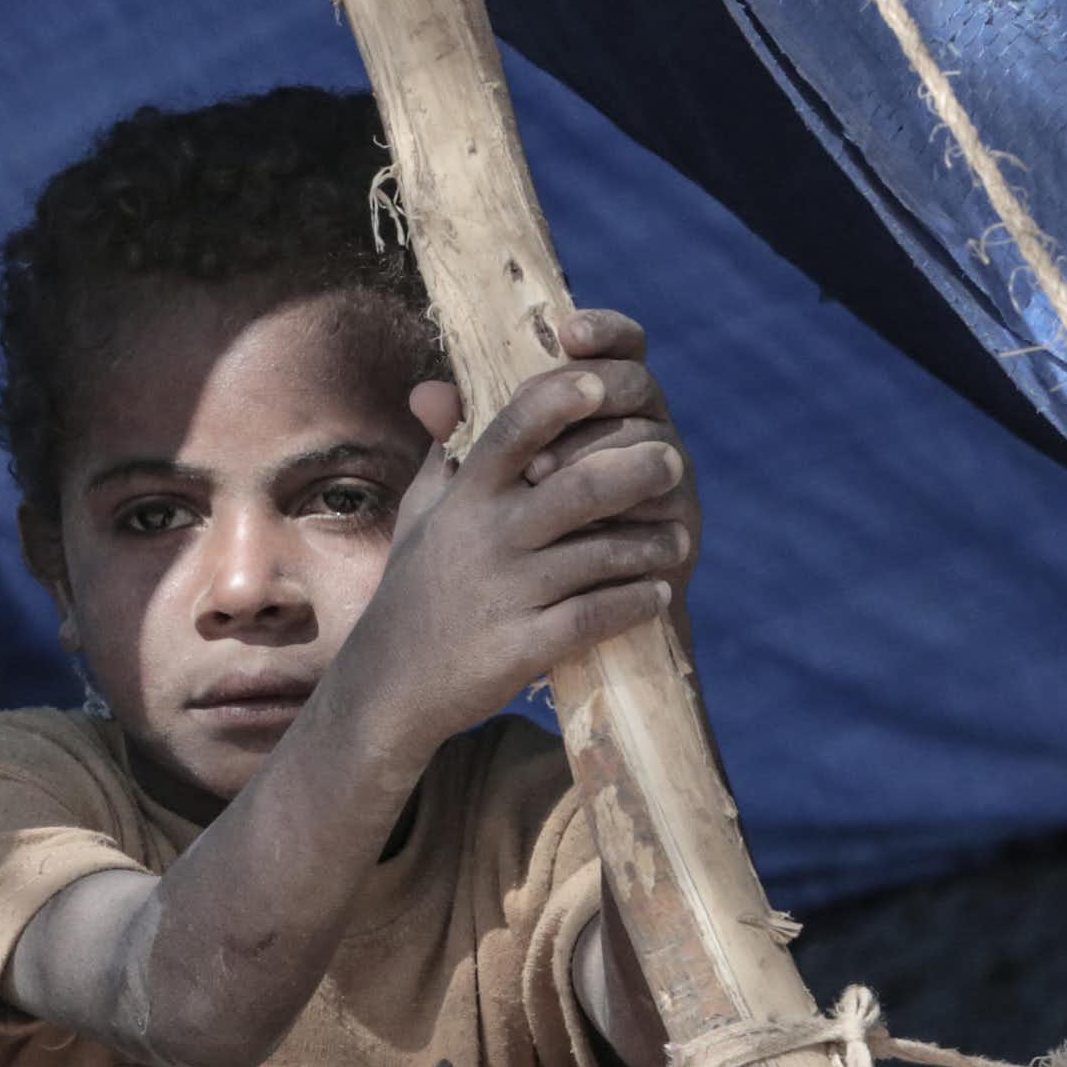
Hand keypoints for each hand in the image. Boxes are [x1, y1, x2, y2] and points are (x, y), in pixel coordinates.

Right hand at [339, 309, 698, 750]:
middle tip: (673, 461)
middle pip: (577, 488)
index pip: (514, 428)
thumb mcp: (420, 514)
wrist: (390, 685)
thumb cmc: (414, 587)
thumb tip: (442, 390)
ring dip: (651, 544)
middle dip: (636, 470)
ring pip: (600, 554)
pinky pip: (596, 616)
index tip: (604, 382)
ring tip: (677, 537)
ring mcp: (506, 593)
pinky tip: (657, 594)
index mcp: (465, 496)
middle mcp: (485, 536)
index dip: (560, 398)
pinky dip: (635, 602)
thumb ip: (445, 453)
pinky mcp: (522, 647)